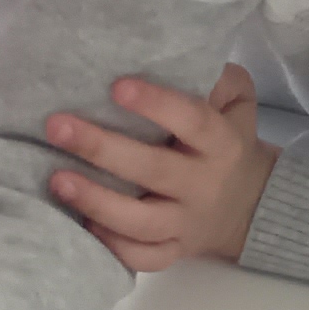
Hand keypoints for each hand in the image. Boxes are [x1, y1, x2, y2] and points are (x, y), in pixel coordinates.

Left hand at [43, 66, 273, 274]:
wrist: (252, 206)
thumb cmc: (228, 143)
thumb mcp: (237, 105)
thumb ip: (218, 79)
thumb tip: (184, 52)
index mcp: (221, 143)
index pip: (192, 120)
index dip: (156, 104)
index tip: (116, 85)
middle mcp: (202, 186)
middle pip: (153, 171)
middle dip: (102, 148)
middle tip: (57, 126)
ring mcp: (186, 224)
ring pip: (141, 222)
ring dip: (96, 202)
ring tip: (56, 180)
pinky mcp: (173, 251)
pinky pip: (142, 258)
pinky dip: (112, 245)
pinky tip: (81, 224)